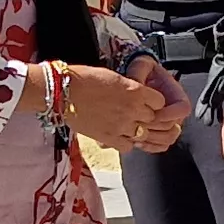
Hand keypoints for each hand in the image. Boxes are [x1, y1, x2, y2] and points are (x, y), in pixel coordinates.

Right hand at [59, 63, 186, 152]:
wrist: (62, 92)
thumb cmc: (84, 78)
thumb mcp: (114, 77)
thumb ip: (129, 88)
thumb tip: (135, 94)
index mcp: (136, 90)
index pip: (160, 102)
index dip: (154, 102)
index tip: (147, 102)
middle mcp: (133, 109)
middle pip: (153, 119)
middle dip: (146, 117)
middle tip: (135, 114)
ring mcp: (122, 126)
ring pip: (143, 134)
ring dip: (136, 130)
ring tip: (125, 125)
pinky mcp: (109, 138)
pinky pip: (128, 147)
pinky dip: (126, 143)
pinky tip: (118, 136)